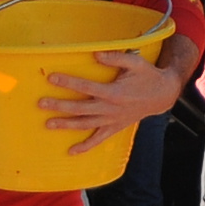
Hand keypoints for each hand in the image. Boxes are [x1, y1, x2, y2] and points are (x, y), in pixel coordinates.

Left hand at [39, 46, 182, 148]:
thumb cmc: (148, 76)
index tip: (52, 78)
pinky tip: (71, 151)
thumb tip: (95, 54)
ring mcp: (112, 120)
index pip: (86, 88)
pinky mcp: (115, 128)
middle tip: (41, 103)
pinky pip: (98, 139)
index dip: (68, 82)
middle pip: (81, 109)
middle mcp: (111, 109)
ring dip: (66, 125)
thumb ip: (115, 58)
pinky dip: (86, 147)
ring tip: (48, 124)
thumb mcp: (135, 63)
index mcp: (114, 92)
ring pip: (85, 125)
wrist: (163, 95)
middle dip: (60, 106)